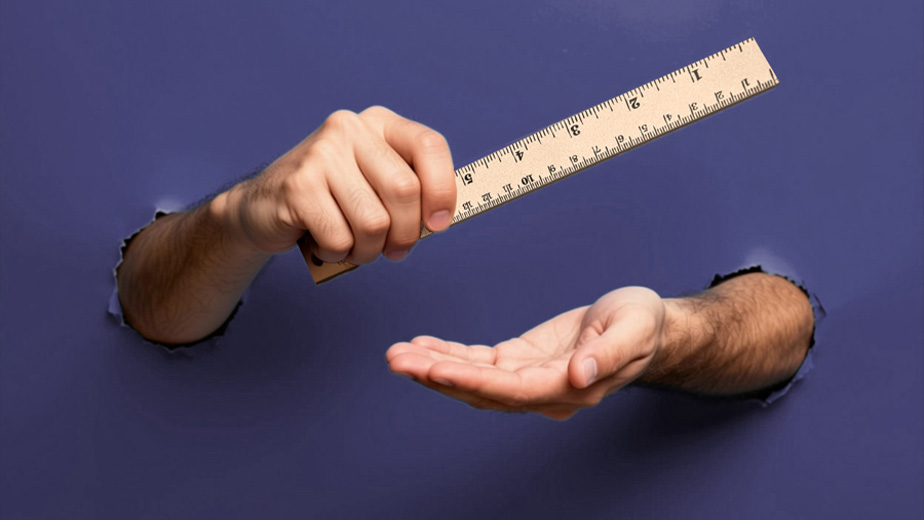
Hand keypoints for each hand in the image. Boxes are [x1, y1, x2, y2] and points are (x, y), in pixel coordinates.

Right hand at [221, 106, 455, 262]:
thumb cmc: (333, 201)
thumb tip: (440, 219)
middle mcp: (350, 129)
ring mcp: (321, 154)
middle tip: (392, 250)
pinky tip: (323, 243)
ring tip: (352, 246)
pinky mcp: (298, 186)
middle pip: (405, 190)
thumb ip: (411, 193)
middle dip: (405, 234)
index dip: (442, 190)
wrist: (263, 206)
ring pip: (374, 222)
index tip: (438, 224)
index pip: (429, 146)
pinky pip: (340, 239)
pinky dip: (337, 255)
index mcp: (379, 124)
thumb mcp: (376, 185)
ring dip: (368, 251)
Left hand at [386, 287, 666, 419]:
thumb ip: (607, 355)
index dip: (472, 381)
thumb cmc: (642, 325)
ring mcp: (529, 379)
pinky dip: (449, 355)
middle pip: (483, 391)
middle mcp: (544, 391)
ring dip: (434, 368)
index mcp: (571, 387)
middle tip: (399, 360)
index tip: (436, 369)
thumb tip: (578, 376)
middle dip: (438, 376)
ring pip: (474, 380)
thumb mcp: (634, 328)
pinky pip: (479, 363)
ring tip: (398, 355)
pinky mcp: (520, 361)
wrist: (643, 325)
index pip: (513, 390)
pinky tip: (422, 347)